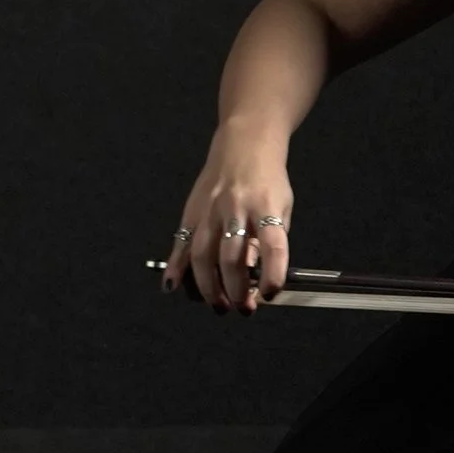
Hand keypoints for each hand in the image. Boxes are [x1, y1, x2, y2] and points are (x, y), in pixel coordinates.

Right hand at [163, 142, 294, 313]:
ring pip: (203, 254)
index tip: (270, 294)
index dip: (272, 274)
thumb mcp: (280, 209)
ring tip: (217, 304)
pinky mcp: (192, 211)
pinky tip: (172, 286)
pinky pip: (181, 244)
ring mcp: (210, 210)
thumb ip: (269, 243)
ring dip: (208, 286)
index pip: (274, 245)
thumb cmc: (266, 181)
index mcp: (266, 207)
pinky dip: (175, 267)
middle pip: (232, 256)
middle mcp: (236, 208)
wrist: (244, 144)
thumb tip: (253, 279)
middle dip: (235, 289)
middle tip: (241, 307)